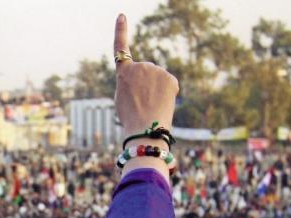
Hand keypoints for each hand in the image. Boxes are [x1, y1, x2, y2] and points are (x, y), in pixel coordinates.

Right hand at [113, 14, 178, 142]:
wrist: (145, 128)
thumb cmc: (130, 118)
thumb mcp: (123, 98)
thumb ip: (131, 83)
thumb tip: (147, 80)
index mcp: (124, 73)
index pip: (120, 48)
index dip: (121, 31)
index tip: (121, 16)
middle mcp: (140, 67)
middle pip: (145, 73)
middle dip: (145, 85)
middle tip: (141, 103)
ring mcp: (156, 71)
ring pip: (158, 79)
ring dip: (156, 90)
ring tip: (151, 106)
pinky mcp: (170, 78)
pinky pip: (169, 84)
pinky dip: (167, 94)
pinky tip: (162, 104)